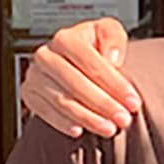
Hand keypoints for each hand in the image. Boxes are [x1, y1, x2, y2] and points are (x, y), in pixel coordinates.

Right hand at [23, 17, 137, 137]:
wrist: (75, 61)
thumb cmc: (95, 47)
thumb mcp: (110, 32)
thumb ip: (114, 37)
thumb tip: (112, 58)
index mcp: (66, 38)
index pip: (92, 63)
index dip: (115, 84)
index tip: (133, 101)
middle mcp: (46, 55)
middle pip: (76, 83)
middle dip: (103, 104)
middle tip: (123, 119)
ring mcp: (35, 76)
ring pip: (62, 100)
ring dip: (88, 118)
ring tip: (109, 129)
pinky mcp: (29, 95)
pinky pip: (45, 112)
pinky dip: (62, 123)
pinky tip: (80, 131)